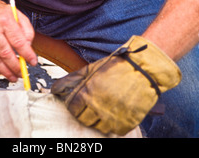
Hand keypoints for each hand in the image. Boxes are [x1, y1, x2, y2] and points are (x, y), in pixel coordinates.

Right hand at [0, 0, 36, 80]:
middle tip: (22, 73)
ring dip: (5, 72)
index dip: (27, 54)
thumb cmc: (0, 12)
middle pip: (5, 53)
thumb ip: (27, 30)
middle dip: (16, 67)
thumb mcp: (18, 15)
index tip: (32, 61)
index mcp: (5, 20)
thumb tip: (29, 47)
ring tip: (12, 76)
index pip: (18, 42)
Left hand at [51, 36, 181, 135]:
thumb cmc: (117, 67)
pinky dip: (112, 123)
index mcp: (87, 93)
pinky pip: (113, 130)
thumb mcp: (92, 69)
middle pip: (83, 119)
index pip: (72, 108)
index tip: (79, 100)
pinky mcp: (125, 124)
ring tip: (104, 106)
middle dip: (84, 111)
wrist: (144, 70)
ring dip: (98, 118)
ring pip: (97, 126)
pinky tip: (115, 111)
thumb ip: (72, 79)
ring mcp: (112, 118)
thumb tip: (55, 88)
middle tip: (92, 102)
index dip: (74, 104)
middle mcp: (98, 108)